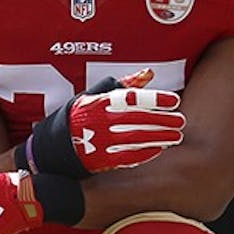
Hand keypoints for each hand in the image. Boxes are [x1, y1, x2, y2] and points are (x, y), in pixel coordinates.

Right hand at [28, 69, 184, 178]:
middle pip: (138, 120)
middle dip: (163, 121)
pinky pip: (127, 156)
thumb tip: (148, 74)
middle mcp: (99, 121)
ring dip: (159, 137)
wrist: (52, 148)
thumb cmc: (77, 118)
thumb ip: (123, 85)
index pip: (132, 99)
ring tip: (175, 136)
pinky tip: (158, 150)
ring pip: (136, 138)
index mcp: (99, 103)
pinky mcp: (99, 159)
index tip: (174, 101)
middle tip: (181, 121)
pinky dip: (144, 153)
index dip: (155, 100)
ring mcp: (99, 141)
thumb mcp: (94, 96)